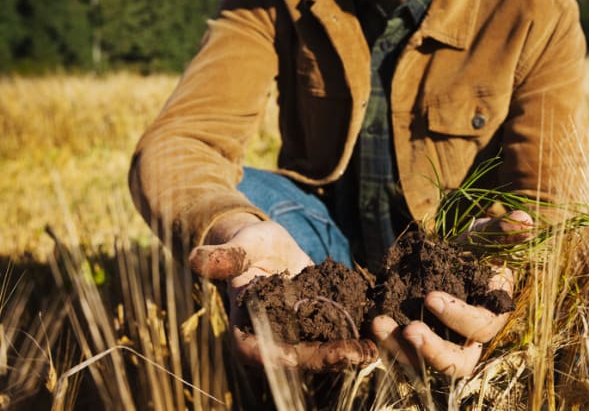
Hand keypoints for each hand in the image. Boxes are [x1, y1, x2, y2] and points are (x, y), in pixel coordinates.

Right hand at [189, 212, 376, 371]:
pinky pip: (336, 339)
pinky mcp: (318, 328)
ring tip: (374, 350)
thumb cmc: (250, 244)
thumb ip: (226, 256)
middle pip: (295, 358)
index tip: (294, 357)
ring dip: (347, 355)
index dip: (272, 357)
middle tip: (356, 355)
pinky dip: (356, 339)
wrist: (270, 246)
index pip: (252, 351)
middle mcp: (270, 339)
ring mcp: (296, 336)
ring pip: (320, 354)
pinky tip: (379, 336)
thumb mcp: (242, 245)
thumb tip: (195, 258)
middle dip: (325, 359)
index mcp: (244, 325)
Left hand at [371, 210, 532, 378]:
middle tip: (409, 330)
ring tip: (379, 324)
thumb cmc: (475, 246)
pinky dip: (385, 343)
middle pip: (457, 364)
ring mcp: (439, 343)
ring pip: (424, 366)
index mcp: (491, 315)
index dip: (458, 316)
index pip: (480, 327)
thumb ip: (504, 230)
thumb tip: (522, 220)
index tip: (431, 296)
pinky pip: (400, 353)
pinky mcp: (414, 343)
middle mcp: (467, 339)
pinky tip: (373, 322)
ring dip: (400, 350)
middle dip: (433, 352)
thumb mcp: (488, 234)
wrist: (449, 253)